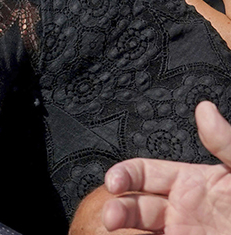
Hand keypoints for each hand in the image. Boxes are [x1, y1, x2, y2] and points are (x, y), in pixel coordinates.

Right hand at [103, 101, 230, 233]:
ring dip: (123, 223)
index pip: (146, 172)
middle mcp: (181, 208)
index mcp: (193, 183)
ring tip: (115, 226)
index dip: (125, 174)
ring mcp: (181, 231)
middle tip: (112, 215)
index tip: (114, 182)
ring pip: (139, 226)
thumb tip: (204, 109)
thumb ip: (226, 143)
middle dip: (118, 204)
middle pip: (136, 201)